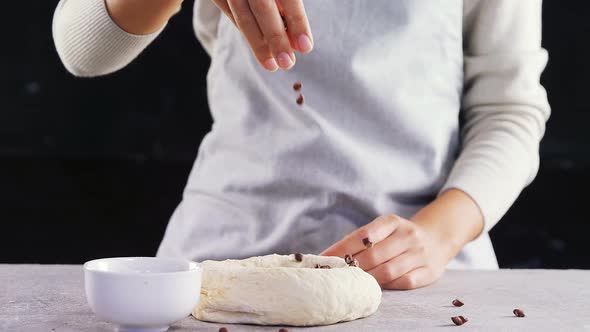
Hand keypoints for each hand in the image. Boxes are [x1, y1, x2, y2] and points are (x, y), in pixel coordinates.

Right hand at [211, 0, 313, 70]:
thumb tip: (297, 36)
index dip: (297, 22)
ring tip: (271, 65)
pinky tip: (258, 46)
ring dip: (257, 42)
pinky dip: (244, 28)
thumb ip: (286, 3)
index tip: (306, 47)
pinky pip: (229, 10)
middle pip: (262, 6)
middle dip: (275, 38)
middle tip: (288, 64)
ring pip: (242, 13)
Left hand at [320, 214, 451, 289]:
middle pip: (374, 255)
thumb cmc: (398, 236)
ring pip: (388, 271)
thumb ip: (361, 240)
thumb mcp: (384, 229)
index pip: (363, 235)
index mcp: (392, 221)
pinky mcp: (429, 272)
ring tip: (351, 283)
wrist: (437, 238)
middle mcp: (408, 235)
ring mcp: (420, 254)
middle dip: (352, 267)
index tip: (323, 258)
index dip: (342, 248)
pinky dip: (387, 286)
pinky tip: (375, 288)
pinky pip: (404, 282)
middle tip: (335, 275)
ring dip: (367, 279)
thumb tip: (329, 255)